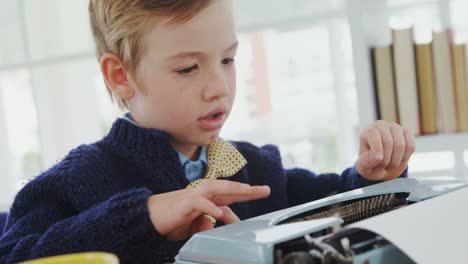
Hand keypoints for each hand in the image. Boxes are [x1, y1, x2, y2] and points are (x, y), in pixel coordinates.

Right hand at [147, 179, 270, 239]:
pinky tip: (220, 213)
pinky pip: (198, 204)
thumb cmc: (169, 221)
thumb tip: (214, 221)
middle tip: (265, 190)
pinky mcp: (182, 205)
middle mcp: (201, 195)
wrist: (146, 217)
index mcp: (205, 200)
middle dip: (246, 189)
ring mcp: (192, 197)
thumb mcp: (191, 227)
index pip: (228, 199)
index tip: (257, 200)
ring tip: (249, 191)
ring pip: (215, 189)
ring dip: (232, 189)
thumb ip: (204, 224)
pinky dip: (209, 208)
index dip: (242, 200)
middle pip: (227, 189)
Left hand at [356, 120, 414, 180]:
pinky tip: (400, 160)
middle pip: (387, 141)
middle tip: (383, 166)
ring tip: (390, 165)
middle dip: (386, 159)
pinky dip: (406, 156)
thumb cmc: (371, 165)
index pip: (373, 133)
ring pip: (400, 144)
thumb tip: (377, 157)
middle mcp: (380, 126)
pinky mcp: (407, 132)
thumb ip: (366, 162)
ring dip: (396, 160)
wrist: (383, 167)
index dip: (377, 147)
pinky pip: (410, 146)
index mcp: (367, 132)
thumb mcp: (363, 166)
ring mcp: (394, 127)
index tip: (379, 160)